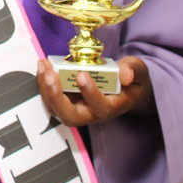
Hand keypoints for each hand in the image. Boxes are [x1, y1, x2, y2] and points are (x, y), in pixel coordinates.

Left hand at [37, 57, 154, 126]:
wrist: (123, 88)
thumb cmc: (130, 81)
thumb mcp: (139, 72)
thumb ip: (134, 70)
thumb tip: (125, 73)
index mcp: (113, 107)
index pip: (101, 109)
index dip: (90, 94)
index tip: (82, 75)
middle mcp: (92, 113)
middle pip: (71, 117)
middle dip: (57, 98)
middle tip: (51, 75)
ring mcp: (77, 108)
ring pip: (56, 109)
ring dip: (45, 89)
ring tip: (44, 65)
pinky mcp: (66, 100)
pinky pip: (50, 97)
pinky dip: (43, 82)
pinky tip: (43, 65)